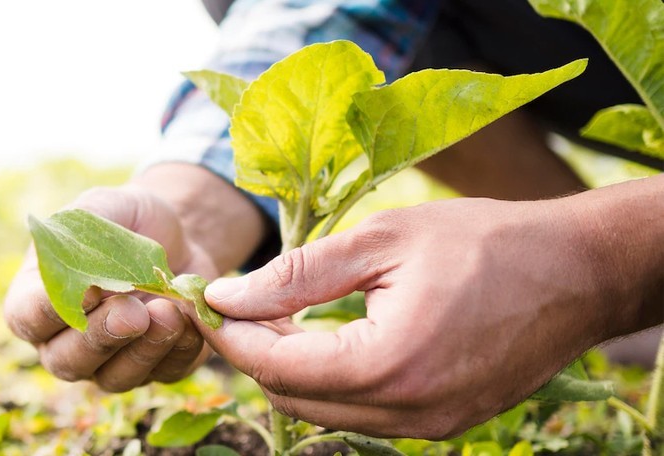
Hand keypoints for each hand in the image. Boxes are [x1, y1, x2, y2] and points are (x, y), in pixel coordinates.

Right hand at [4, 186, 216, 391]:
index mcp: (38, 299)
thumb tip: (84, 279)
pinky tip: (190, 319)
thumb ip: (81, 234)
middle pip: (67, 361)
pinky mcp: (156, 368)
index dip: (50, 311)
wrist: (178, 235)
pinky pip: (164, 373)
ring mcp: (110, 361)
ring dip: (143, 350)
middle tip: (132, 311)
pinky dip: (179, 350)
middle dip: (101, 337)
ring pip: (115, 378)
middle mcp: (66, 341)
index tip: (86, 289)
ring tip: (168, 313)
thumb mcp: (101, 207)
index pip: (27, 318)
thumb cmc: (125, 221)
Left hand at [199, 194, 655, 438]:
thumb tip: (226, 296)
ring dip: (289, 369)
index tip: (204, 301)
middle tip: (232, 305)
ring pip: (324, 412)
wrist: (577, 272)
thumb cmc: (484, 242)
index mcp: (387, 364)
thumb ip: (297, 274)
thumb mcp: (381, 241)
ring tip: (273, 316)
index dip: (230, 334)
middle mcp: (406, 412)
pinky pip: (362, 413)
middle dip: (253, 353)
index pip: (276, 366)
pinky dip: (330, 381)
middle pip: (293, 398)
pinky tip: (324, 338)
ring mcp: (428, 427)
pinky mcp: (442, 424)